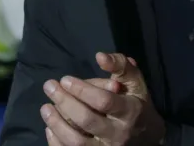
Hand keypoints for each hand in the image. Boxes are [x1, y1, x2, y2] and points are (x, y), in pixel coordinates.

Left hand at [41, 52, 165, 145]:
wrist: (147, 137)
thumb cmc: (137, 104)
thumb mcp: (135, 82)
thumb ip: (121, 65)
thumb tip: (100, 56)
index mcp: (130, 112)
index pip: (104, 101)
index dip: (83, 90)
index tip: (65, 79)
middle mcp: (118, 134)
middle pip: (87, 121)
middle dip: (66, 102)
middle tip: (49, 87)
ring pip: (77, 142)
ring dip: (57, 124)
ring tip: (45, 107)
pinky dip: (57, 142)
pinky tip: (49, 127)